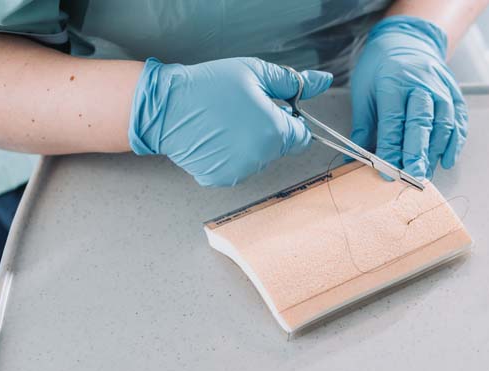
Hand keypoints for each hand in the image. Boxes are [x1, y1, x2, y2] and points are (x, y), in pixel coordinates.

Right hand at [128, 57, 331, 186]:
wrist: (165, 105)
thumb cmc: (210, 85)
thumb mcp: (256, 73)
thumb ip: (294, 82)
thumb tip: (323, 81)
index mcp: (275, 131)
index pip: (302, 136)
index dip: (290, 121)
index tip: (271, 108)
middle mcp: (261, 157)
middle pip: (280, 148)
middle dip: (268, 131)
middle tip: (241, 110)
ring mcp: (240, 171)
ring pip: (258, 158)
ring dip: (248, 144)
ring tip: (223, 122)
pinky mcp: (220, 178)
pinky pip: (236, 168)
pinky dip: (228, 155)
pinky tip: (213, 137)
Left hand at [350, 16, 467, 179]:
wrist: (407, 40)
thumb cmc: (381, 67)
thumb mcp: (364, 91)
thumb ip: (363, 126)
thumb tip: (352, 158)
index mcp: (394, 82)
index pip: (393, 121)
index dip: (390, 148)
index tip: (386, 171)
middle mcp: (422, 84)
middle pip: (421, 122)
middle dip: (417, 153)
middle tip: (412, 177)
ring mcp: (442, 89)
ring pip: (443, 124)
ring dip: (435, 152)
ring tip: (426, 174)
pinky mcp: (455, 95)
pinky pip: (459, 121)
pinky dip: (455, 143)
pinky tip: (447, 160)